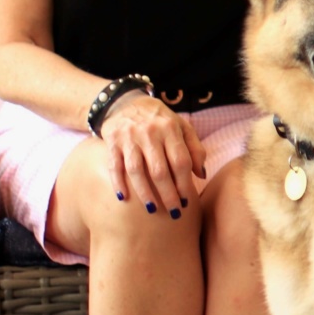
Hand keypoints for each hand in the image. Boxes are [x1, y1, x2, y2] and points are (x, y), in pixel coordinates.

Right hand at [97, 92, 207, 213]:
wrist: (125, 102)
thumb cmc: (159, 120)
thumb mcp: (182, 127)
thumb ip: (195, 149)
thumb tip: (201, 174)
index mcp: (170, 129)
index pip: (180, 161)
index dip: (184, 183)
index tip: (187, 200)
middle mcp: (149, 132)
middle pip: (159, 170)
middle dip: (168, 194)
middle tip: (173, 212)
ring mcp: (129, 137)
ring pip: (136, 170)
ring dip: (145, 192)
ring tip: (152, 209)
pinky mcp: (112, 141)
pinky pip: (114, 166)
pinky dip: (118, 183)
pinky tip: (124, 198)